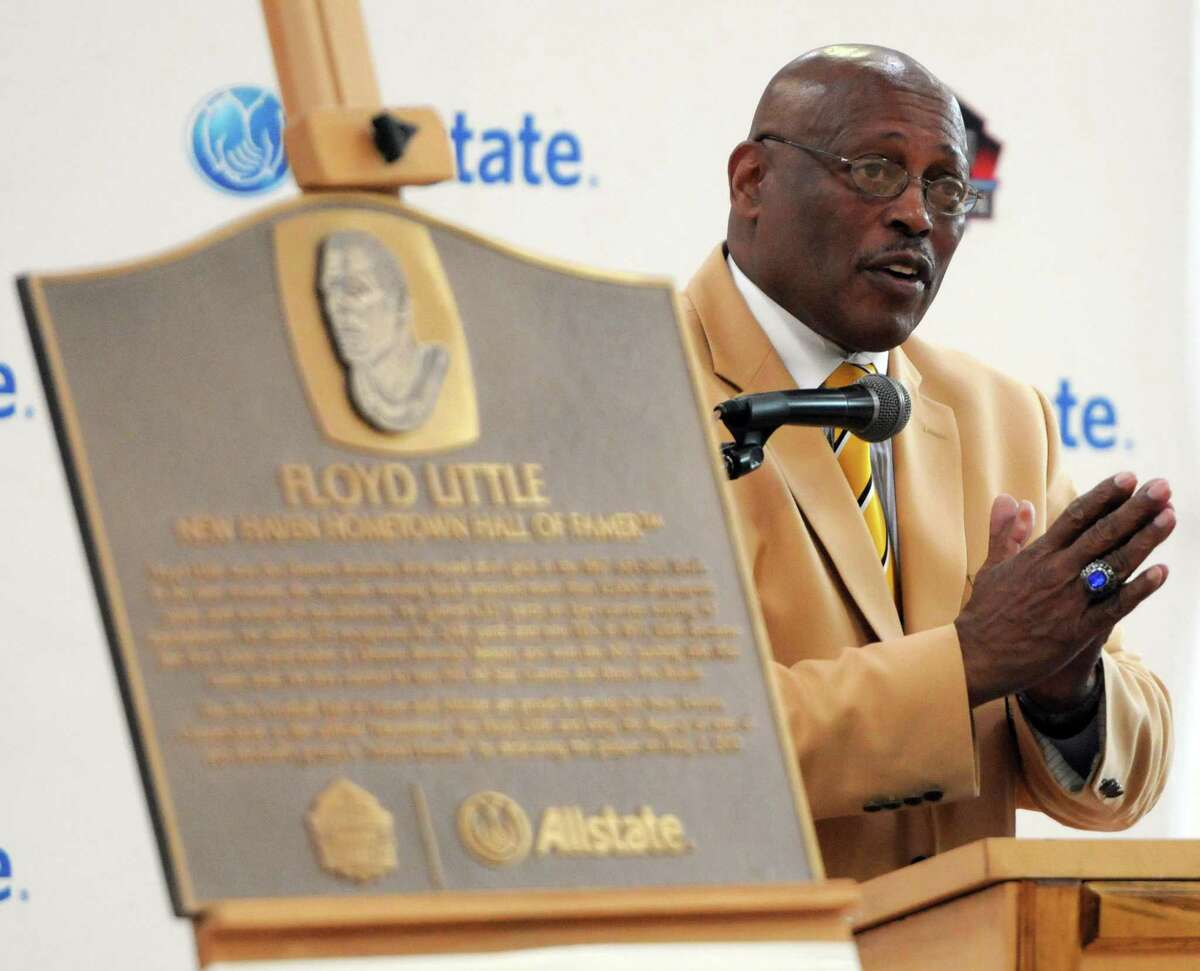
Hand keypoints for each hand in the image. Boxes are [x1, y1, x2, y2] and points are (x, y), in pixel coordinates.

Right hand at [954, 473, 1174, 708]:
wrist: (976, 657)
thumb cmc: (983, 612)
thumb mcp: (992, 567)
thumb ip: (1005, 532)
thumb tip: (1011, 498)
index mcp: (1036, 555)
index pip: (1076, 517)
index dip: (1104, 495)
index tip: (1129, 477)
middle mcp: (1055, 572)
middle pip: (1102, 533)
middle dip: (1135, 508)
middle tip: (1163, 486)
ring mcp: (1068, 601)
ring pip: (1113, 565)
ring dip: (1145, 540)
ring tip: (1170, 517)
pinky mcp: (1076, 630)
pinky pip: (1115, 607)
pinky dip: (1139, 589)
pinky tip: (1162, 572)